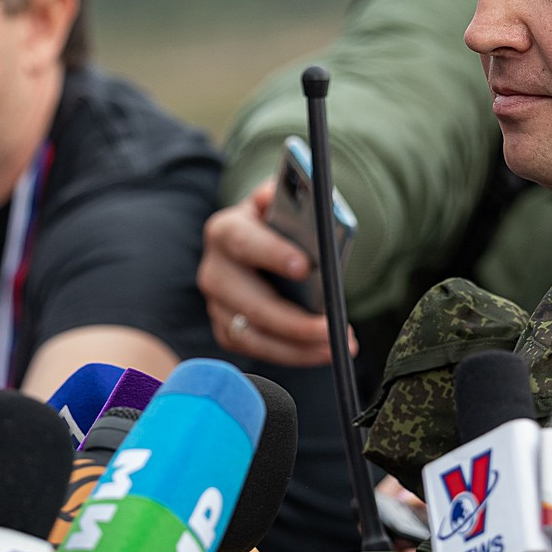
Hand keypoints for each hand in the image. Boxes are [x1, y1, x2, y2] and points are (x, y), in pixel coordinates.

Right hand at [200, 178, 353, 366]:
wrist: (261, 244)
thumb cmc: (278, 225)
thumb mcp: (283, 204)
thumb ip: (289, 197)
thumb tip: (291, 197)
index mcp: (225, 231)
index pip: (244, 242)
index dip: (272, 254)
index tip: (305, 267)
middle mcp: (214, 271)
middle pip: (250, 303)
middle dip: (293, 321)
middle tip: (332, 329)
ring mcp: (217, 305)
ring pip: (253, 336)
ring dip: (297, 347)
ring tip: (336, 347)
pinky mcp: (227, 330)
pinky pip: (258, 350)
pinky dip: (292, 354)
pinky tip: (321, 351)